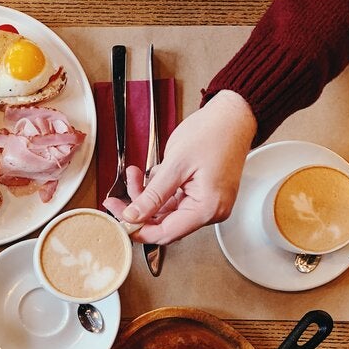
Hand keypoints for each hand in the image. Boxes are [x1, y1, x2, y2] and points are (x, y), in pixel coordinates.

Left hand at [102, 90, 257, 243]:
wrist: (233, 115)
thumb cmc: (214, 133)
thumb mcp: (175, 165)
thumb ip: (152, 195)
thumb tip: (133, 216)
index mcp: (207, 208)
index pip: (165, 233)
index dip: (138, 230)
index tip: (118, 221)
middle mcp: (209, 211)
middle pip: (163, 223)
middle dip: (138, 210)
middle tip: (115, 200)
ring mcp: (205, 203)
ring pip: (164, 211)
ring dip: (145, 196)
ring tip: (133, 175)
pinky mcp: (200, 194)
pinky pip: (172, 200)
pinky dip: (157, 190)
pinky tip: (147, 175)